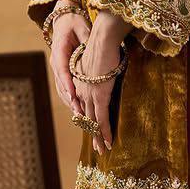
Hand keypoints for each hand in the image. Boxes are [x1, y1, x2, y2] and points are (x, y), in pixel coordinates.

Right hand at [48, 4, 92, 120]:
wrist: (65, 18)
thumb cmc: (74, 22)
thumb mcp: (82, 28)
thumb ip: (86, 39)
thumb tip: (92, 46)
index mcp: (59, 52)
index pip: (63, 72)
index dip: (68, 86)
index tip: (74, 98)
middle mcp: (56, 63)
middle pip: (62, 86)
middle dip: (71, 102)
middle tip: (80, 116)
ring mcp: (58, 69)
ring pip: (63, 90)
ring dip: (71, 104)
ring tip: (80, 118)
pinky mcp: (63, 72)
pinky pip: (66, 89)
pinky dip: (71, 100)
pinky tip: (78, 110)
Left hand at [73, 11, 129, 154]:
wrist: (102, 38)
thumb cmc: (103, 41)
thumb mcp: (99, 56)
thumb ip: (101, 64)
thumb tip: (109, 63)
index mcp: (80, 81)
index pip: (83, 104)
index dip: (88, 117)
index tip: (92, 127)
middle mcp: (82, 90)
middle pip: (87, 116)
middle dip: (92, 133)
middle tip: (97, 146)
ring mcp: (90, 94)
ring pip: (93, 121)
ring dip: (98, 137)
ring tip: (102, 150)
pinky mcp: (99, 96)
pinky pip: (102, 119)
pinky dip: (105, 132)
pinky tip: (108, 142)